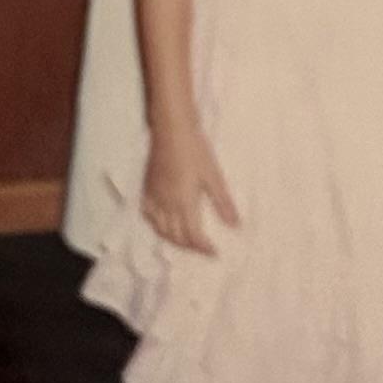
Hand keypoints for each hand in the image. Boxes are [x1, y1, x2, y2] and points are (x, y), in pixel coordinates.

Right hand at [142, 118, 239, 254]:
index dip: (204, 248)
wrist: (171, 129)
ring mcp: (154, 197)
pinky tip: (163, 223)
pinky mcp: (147, 188)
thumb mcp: (214, 176)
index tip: (214, 252)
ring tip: (186, 241)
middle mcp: (166, 205)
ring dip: (173, 240)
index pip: (192, 236)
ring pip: (160, 229)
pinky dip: (156, 225)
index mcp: (184, 203)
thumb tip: (235, 226)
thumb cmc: (195, 150)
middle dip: (190, 247)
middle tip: (203, 248)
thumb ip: (223, 203)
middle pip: (176, 237)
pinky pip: (148, 215)